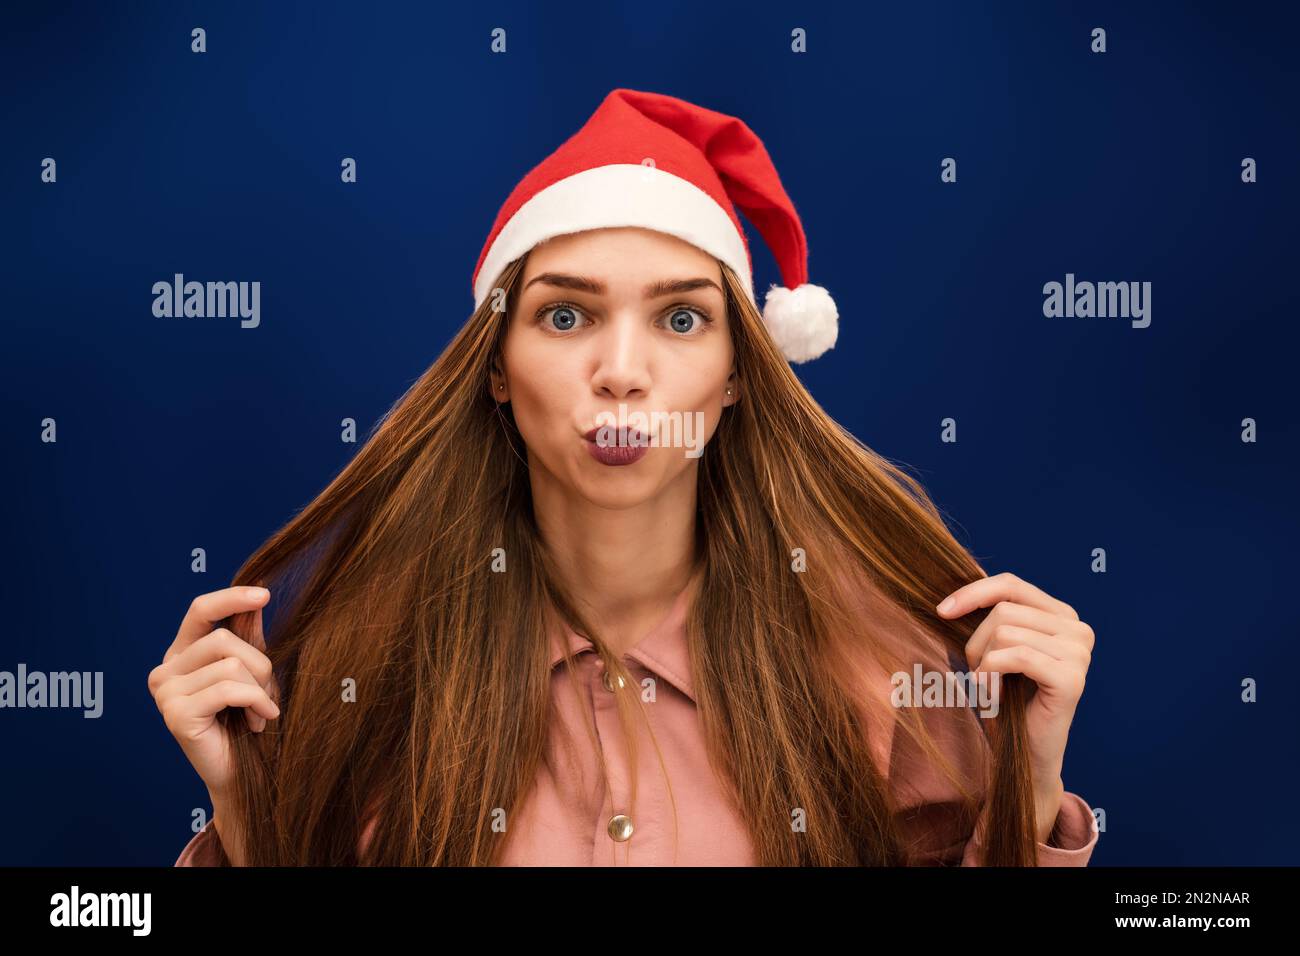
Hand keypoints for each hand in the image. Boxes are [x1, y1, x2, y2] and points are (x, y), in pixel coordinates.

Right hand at [148, 586, 279, 798]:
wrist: (243, 773)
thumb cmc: (247, 720)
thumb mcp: (252, 671)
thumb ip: (248, 634)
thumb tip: (256, 595)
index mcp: (181, 654)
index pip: (200, 611)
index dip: (231, 598)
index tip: (264, 595)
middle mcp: (165, 670)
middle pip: (223, 640)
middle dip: (260, 665)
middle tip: (267, 695)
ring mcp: (165, 693)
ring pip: (229, 664)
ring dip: (260, 688)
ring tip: (261, 712)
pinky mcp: (175, 714)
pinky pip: (229, 689)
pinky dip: (256, 702)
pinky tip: (259, 722)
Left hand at [935, 571, 1093, 838]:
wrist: (1024, 756)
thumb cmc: (1006, 699)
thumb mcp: (995, 648)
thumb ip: (989, 615)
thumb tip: (956, 580)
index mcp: (1062, 615)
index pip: (1011, 584)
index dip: (972, 593)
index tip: (941, 611)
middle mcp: (1078, 629)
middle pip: (1004, 610)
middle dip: (976, 642)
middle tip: (979, 675)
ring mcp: (1080, 653)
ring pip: (1005, 632)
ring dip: (982, 662)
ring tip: (989, 687)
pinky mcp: (1071, 679)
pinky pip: (1014, 657)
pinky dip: (990, 674)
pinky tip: (991, 694)